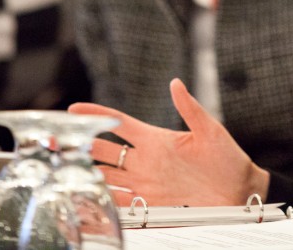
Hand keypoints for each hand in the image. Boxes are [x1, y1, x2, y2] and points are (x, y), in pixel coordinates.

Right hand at [69, 78, 270, 207]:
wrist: (240, 191)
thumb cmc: (228, 158)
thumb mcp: (210, 130)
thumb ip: (190, 108)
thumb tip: (176, 83)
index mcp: (155, 140)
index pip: (118, 125)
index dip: (96, 115)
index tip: (72, 109)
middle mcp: (144, 163)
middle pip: (102, 154)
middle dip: (76, 147)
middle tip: (51, 143)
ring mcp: (145, 186)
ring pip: (105, 181)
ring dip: (83, 177)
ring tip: (58, 174)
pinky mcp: (151, 208)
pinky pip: (121, 208)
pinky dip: (102, 207)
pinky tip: (84, 207)